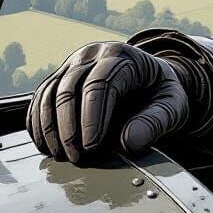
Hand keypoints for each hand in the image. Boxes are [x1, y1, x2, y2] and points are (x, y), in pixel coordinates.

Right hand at [26, 41, 189, 163]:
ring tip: (62, 156)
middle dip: (70, 127)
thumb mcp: (173, 106)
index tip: (92, 146)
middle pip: (70, 88)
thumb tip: (129, 142)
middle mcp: (94, 54)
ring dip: (51, 128)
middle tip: (78, 158)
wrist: (152, 82)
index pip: (101, 83)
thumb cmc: (161, 93)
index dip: (93, 117)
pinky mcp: (60, 77)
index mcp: (124, 57)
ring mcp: (73, 64)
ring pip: (50, 93)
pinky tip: (47, 146)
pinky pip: (41, 98)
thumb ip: (156, 122)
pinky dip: (39, 123)